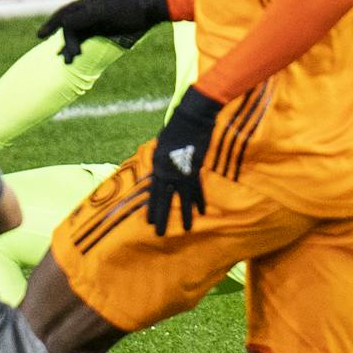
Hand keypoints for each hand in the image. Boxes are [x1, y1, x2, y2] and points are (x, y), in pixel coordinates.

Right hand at [37, 0, 170, 62]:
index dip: (52, 25)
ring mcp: (95, 19)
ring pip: (77, 32)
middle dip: (62, 38)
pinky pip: (86, 35)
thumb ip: (83, 17)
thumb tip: (65, 24)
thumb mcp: (104, 12)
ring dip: (71, 44)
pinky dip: (79, 44)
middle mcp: (88, 9)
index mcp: (87, 3)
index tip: (40, 36)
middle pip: (68, 24)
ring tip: (68, 60)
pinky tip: (75, 53)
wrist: (148, 11)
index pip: (65, 15)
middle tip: (62, 55)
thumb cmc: (128, 10)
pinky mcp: (102, 27)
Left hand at [148, 86, 222, 235]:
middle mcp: (167, 173)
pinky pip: (198, 189)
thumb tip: (160, 166)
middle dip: (162, 218)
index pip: (152, 192)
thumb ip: (160, 158)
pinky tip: (202, 212)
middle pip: (163, 199)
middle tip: (159, 234)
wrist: (190, 119)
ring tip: (187, 229)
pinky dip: (200, 200)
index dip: (152, 208)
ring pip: (182, 199)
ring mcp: (182, 172)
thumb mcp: (161, 144)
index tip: (150, 221)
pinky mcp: (195, 170)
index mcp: (157, 166)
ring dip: (184, 215)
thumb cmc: (175, 127)